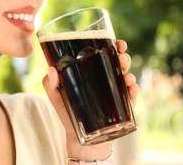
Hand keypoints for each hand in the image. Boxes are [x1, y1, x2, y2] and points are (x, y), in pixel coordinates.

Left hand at [42, 39, 138, 160]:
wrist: (79, 139)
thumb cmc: (67, 113)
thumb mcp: (55, 97)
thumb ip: (49, 84)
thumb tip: (51, 70)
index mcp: (91, 72)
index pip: (103, 55)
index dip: (112, 46)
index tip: (116, 42)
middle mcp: (105, 80)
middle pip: (118, 63)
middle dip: (124, 56)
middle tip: (122, 57)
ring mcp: (114, 94)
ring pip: (127, 77)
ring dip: (129, 73)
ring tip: (126, 75)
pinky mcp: (121, 109)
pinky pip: (131, 97)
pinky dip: (133, 91)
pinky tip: (131, 88)